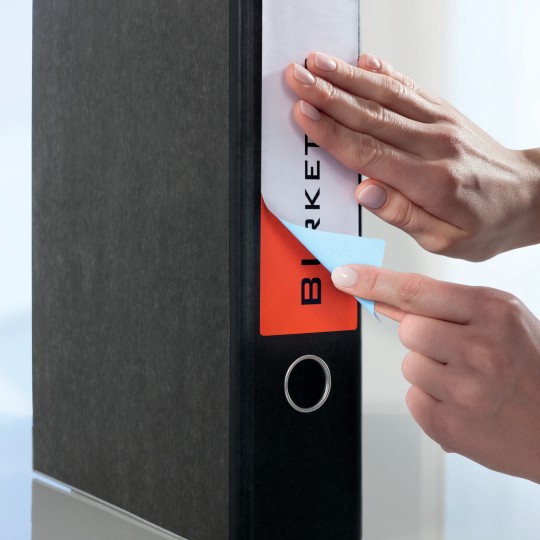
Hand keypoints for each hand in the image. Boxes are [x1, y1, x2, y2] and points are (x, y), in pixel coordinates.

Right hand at [285, 52, 539, 260]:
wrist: (529, 197)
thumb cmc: (486, 224)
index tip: (303, 114)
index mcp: (429, 180)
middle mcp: (433, 144)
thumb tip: (364, 192)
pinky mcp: (444, 113)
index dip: (331, 132)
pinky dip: (383, 73)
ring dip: (347, 76)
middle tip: (296, 76)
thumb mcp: (445, 240)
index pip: (368, 151)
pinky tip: (362, 61)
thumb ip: (402, 215)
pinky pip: (409, 88)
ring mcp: (440, 123)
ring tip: (316, 62)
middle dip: (327, 93)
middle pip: (370, 114)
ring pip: (385, 94)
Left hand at [331, 264, 539, 481]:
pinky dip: (431, 399)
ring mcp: (463, 389)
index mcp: (491, 311)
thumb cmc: (531, 365)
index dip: (374, 282)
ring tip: (466, 380)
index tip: (345, 276)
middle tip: (456, 351)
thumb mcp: (501, 319)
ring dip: (429, 371)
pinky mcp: (449, 425)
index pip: (415, 291)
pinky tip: (462, 402)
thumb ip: (443, 306)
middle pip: (408, 329)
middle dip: (423, 337)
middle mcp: (477, 348)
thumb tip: (386, 298)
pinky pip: (413, 398)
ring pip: (409, 364)